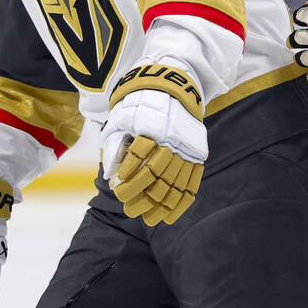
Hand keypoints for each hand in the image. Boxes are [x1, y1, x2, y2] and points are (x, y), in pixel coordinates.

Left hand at [102, 63, 207, 225]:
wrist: (173, 89)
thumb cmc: (142, 106)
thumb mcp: (123, 118)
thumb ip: (115, 144)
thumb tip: (110, 173)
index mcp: (153, 124)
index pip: (140, 151)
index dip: (129, 172)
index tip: (118, 186)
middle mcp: (173, 137)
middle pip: (157, 171)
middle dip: (140, 194)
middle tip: (127, 208)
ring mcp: (187, 148)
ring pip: (175, 181)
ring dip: (160, 203)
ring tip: (147, 219)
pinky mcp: (197, 155)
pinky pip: (192, 183)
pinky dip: (181, 203)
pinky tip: (168, 216)